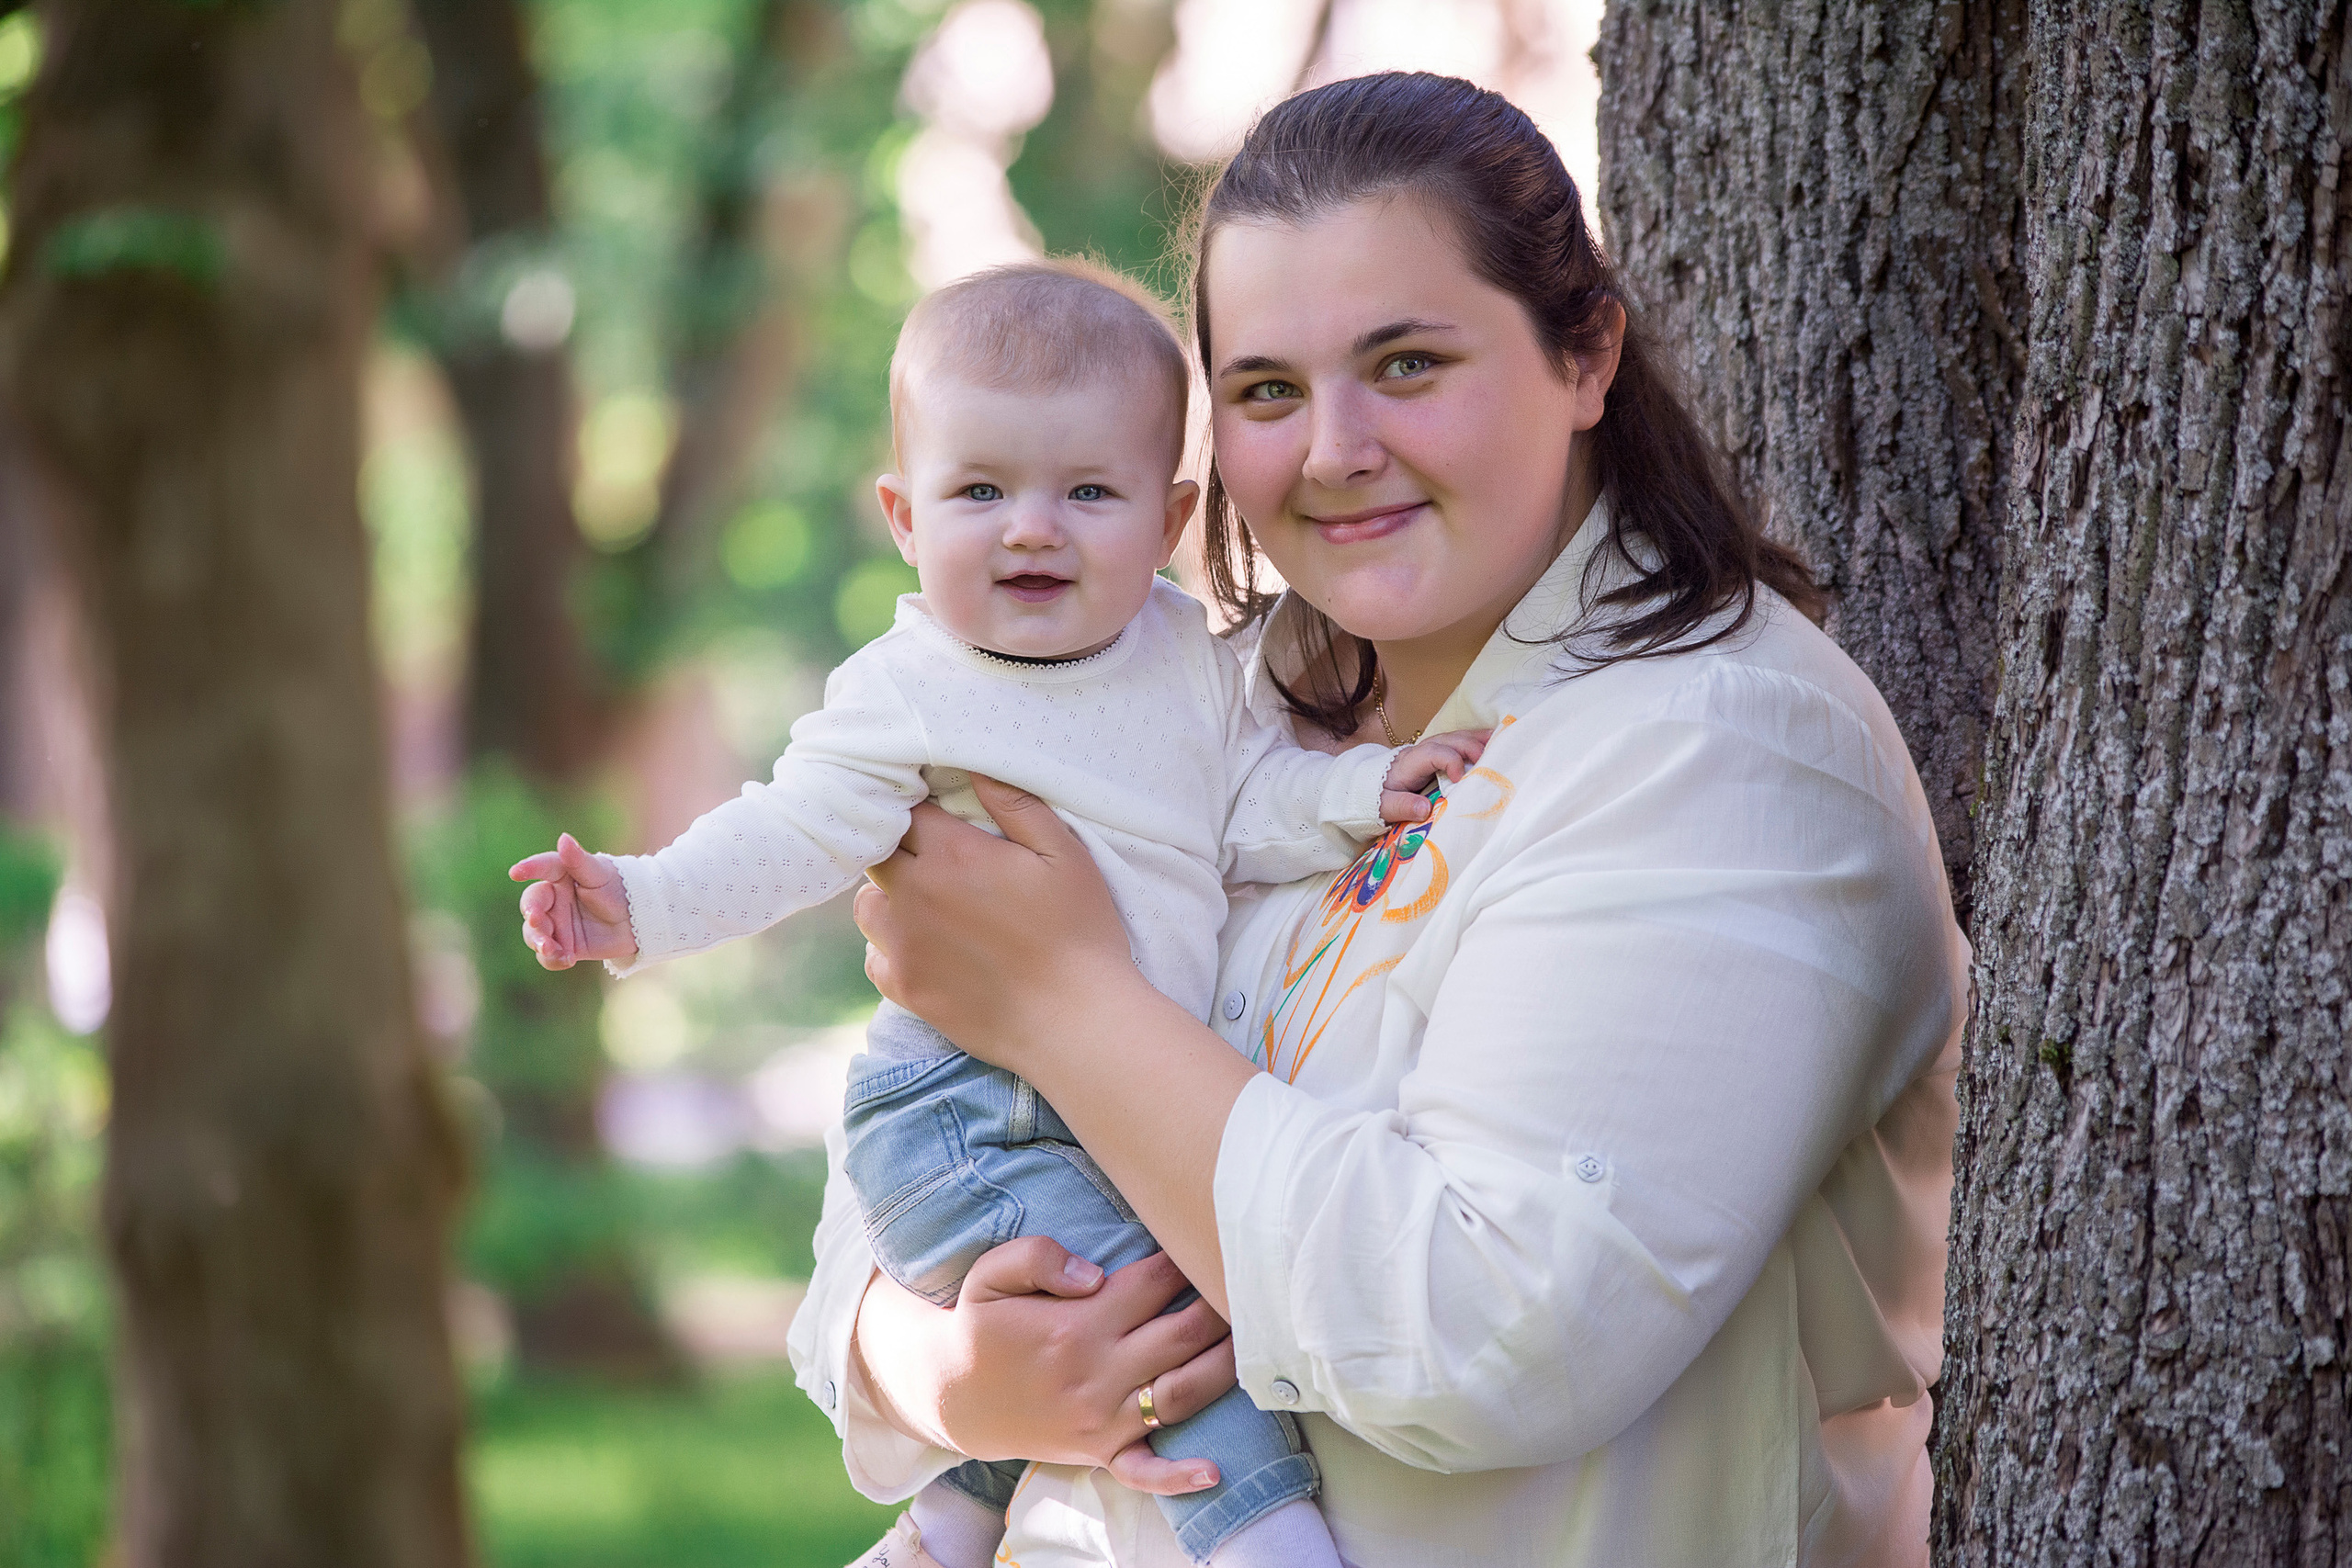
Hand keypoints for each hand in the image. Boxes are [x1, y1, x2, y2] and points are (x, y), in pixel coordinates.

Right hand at [509, 832, 636, 969]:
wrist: (641, 921)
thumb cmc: (621, 888)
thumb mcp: (600, 874)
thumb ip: (579, 860)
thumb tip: (563, 838)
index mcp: (561, 876)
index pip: (542, 869)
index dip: (529, 869)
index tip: (516, 872)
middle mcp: (554, 900)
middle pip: (531, 906)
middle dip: (531, 914)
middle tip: (537, 919)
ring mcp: (557, 924)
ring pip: (534, 933)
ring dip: (538, 940)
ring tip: (552, 948)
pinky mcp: (564, 946)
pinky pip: (549, 956)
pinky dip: (553, 959)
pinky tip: (567, 959)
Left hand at [854, 777, 1140, 1068]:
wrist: (1076, 1023)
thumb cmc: (1080, 933)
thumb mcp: (1064, 855)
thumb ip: (1016, 805)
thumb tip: (973, 764)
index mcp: (954, 855)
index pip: (907, 811)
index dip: (919, 807)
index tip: (936, 812)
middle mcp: (916, 897)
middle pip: (876, 853)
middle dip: (897, 847)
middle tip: (932, 855)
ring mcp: (904, 947)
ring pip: (867, 905)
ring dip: (889, 895)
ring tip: (926, 900)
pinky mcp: (906, 989)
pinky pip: (874, 956)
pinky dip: (890, 947)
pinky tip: (927, 947)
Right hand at [855, 1238, 1238, 1493]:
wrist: (947, 1393)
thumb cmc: (978, 1324)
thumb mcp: (990, 1275)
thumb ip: (1039, 1257)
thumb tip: (1094, 1273)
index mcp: (1075, 1325)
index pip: (1153, 1283)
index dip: (1185, 1258)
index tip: (1207, 1237)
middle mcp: (1096, 1374)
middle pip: (1182, 1334)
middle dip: (1221, 1305)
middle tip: (1245, 1280)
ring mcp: (1101, 1420)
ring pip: (1181, 1393)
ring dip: (1223, 1367)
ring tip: (1254, 1337)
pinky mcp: (1099, 1452)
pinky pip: (1144, 1472)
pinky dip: (1179, 1476)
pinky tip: (1214, 1469)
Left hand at [1380, 728, 1490, 823]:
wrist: (1371, 788)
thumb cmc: (1379, 797)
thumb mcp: (1385, 806)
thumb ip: (1402, 806)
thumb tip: (1424, 809)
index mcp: (1410, 762)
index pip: (1433, 753)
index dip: (1450, 761)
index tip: (1460, 779)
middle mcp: (1422, 751)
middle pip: (1449, 740)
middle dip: (1471, 747)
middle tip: (1490, 760)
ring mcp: (1432, 749)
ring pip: (1457, 737)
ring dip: (1479, 739)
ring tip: (1502, 742)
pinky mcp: (1439, 753)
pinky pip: (1459, 743)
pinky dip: (1477, 741)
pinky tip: (1495, 742)